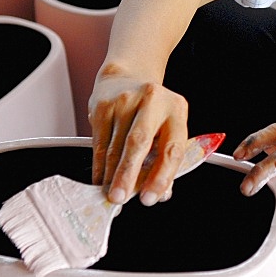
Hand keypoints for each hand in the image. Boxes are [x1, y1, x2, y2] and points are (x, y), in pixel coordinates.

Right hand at [88, 66, 190, 205]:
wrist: (126, 78)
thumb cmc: (151, 111)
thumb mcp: (167, 128)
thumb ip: (165, 160)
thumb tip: (160, 193)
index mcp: (176, 109)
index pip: (171, 148)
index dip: (161, 177)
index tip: (151, 198)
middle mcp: (152, 101)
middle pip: (138, 143)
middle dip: (128, 175)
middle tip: (121, 198)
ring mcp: (125, 100)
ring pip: (115, 146)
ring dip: (111, 175)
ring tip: (111, 193)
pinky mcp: (103, 105)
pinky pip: (99, 143)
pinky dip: (99, 165)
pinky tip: (101, 178)